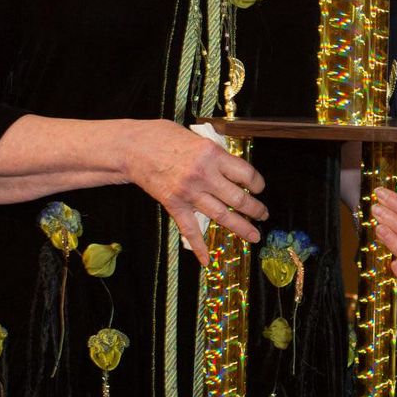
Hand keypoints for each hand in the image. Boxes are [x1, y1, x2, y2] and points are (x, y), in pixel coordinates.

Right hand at [124, 121, 267, 264]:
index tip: (259, 188)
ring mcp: (189, 193)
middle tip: (263, 214)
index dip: (257, 183)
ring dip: (241, 227)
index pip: (246, 174)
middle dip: (255, 209)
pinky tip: (207, 260)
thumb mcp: (197, 138)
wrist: (133, 148)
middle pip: (238, 199)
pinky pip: (190, 229)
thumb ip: (216, 152)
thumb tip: (232, 165)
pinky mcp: (174, 204)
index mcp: (212, 155)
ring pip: (222, 216)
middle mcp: (204, 176)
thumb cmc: (163, 136)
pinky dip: (199, 246)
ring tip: (254, 236)